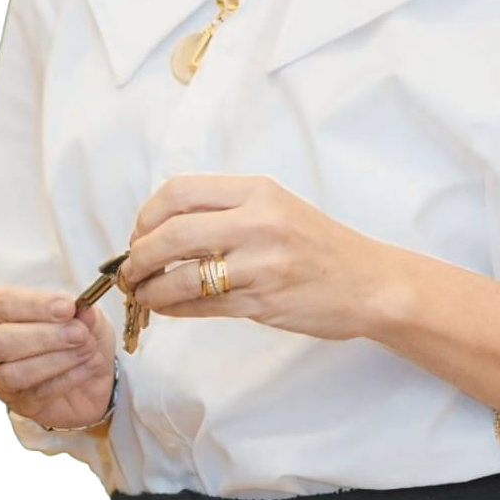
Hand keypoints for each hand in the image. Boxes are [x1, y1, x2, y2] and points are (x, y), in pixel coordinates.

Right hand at [0, 287, 116, 429]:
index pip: (3, 304)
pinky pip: (38, 394)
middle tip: (79, 333)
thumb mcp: (87, 318)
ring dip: (57, 359)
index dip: (35, 305)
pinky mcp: (20, 404)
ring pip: (14, 373)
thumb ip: (84, 313)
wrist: (94, 378)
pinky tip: (91, 364)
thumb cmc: (79, 337)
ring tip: (88, 348)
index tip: (68, 307)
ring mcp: (0, 379)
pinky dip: (69, 377)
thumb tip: (84, 311)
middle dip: (43, 336)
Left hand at [118, 174, 399, 341]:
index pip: (178, 191)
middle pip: (170, 232)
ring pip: (180, 276)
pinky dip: (172, 308)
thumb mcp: (277, 209)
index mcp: (257, 191)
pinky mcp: (262, 301)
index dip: (146, 215)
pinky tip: (166, 307)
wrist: (370, 283)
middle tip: (129, 270)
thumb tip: (160, 228)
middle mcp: (258, 222)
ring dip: (149, 289)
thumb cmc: (321, 247)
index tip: (139, 234)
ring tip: (142, 293)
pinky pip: (200, 307)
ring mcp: (261, 263)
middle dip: (137, 256)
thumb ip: (226, 212)